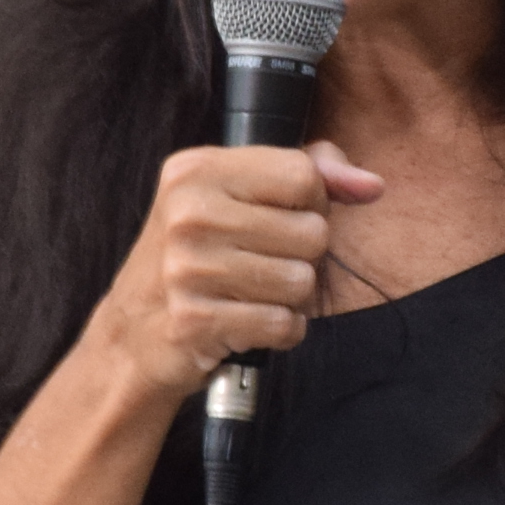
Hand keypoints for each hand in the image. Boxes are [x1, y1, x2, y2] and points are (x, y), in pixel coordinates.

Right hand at [91, 141, 385, 401]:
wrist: (132, 334)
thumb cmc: (198, 258)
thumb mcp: (239, 196)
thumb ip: (310, 172)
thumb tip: (372, 186)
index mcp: (196, 170)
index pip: (303, 175)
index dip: (310, 203)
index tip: (280, 219)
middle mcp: (188, 213)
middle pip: (312, 232)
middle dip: (302, 257)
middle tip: (262, 265)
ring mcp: (187, 268)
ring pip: (302, 282)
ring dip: (291, 299)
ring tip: (253, 295)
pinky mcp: (196, 321)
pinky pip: (284, 324)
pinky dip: (280, 331)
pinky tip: (248, 323)